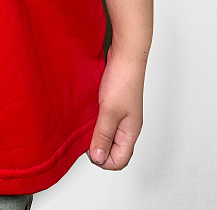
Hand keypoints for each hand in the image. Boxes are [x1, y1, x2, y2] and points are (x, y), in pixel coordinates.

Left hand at [87, 47, 145, 169]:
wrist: (125, 55)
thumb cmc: (123, 80)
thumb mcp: (109, 111)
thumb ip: (103, 135)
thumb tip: (98, 157)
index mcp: (131, 132)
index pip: (119, 161)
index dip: (102, 159)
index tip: (89, 146)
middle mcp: (128, 127)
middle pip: (113, 150)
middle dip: (98, 146)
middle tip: (85, 133)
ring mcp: (122, 115)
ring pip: (108, 134)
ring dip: (95, 132)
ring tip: (86, 121)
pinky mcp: (115, 104)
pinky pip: (105, 120)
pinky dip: (95, 120)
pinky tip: (88, 112)